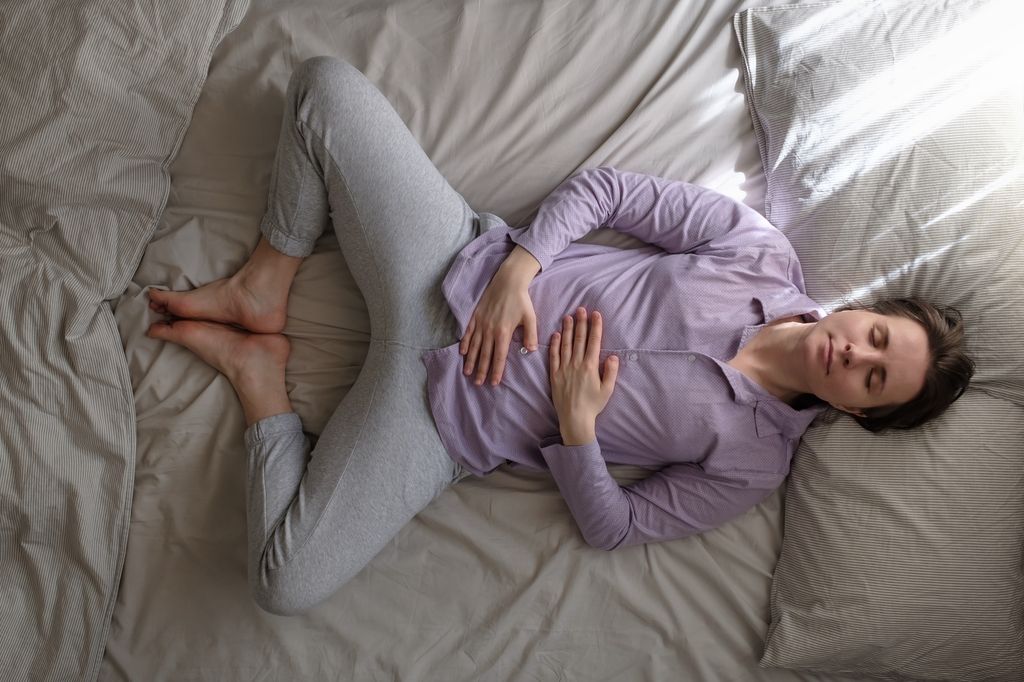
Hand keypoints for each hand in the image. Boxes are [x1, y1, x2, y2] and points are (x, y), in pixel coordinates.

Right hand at [460, 265, 538, 385]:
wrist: (508, 281)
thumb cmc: (521, 300)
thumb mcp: (531, 317)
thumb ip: (531, 335)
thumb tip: (530, 351)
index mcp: (504, 333)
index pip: (499, 357)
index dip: (496, 371)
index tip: (493, 382)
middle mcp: (490, 330)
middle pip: (484, 355)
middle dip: (481, 370)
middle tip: (478, 383)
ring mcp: (481, 323)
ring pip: (474, 346)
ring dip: (471, 360)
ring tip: (467, 373)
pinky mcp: (476, 316)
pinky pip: (468, 333)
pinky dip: (464, 343)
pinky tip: (462, 352)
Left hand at [549, 307, 618, 429]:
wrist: (575, 418)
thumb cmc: (593, 405)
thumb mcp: (607, 390)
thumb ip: (610, 372)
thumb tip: (612, 356)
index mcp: (590, 366)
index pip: (593, 342)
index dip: (595, 327)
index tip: (596, 314)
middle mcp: (576, 364)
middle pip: (579, 339)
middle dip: (580, 323)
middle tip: (581, 309)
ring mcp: (564, 368)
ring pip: (565, 344)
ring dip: (567, 329)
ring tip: (568, 316)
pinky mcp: (555, 375)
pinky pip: (554, 356)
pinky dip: (555, 344)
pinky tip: (556, 334)